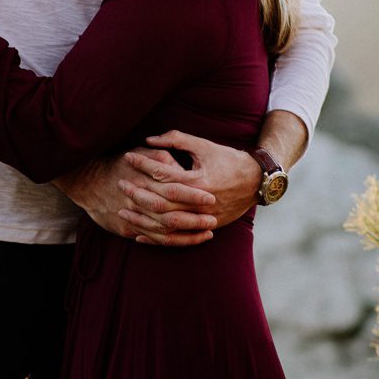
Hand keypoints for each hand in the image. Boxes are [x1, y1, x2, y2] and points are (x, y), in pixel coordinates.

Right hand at [54, 153, 217, 246]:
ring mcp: (132, 219)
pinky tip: (187, 240)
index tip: (211, 198)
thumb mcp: (142, 153)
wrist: (88, 181)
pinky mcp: (127, 230)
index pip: (174, 190)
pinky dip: (171, 242)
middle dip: (194, 220)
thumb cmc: (121, 164)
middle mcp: (139, 202)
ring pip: (164, 232)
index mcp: (145, 181)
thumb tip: (183, 169)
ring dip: (187, 235)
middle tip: (214, 220)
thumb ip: (163, 159)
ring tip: (208, 233)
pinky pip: (153, 240)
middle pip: (171, 215)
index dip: (193, 196)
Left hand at [127, 131, 262, 233]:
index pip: (163, 173)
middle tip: (120, 182)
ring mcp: (202, 217)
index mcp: (198, 180)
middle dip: (137, 191)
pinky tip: (139, 234)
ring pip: (165, 223)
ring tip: (124, 208)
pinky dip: (156, 238)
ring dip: (142, 217)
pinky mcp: (205, 227)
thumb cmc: (229, 159)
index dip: (143, 164)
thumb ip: (177, 140)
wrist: (257, 181)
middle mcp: (199, 202)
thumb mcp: (204, 146)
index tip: (128, 157)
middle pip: (159, 201)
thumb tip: (149, 140)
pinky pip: (176, 238)